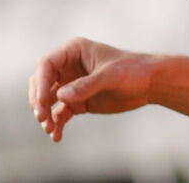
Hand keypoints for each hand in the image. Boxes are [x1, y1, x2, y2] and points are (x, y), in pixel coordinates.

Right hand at [28, 37, 154, 141]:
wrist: (150, 83)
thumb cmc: (132, 71)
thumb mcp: (111, 76)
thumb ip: (86, 86)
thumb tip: (60, 97)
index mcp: (73, 50)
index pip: (46, 64)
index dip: (41, 83)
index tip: (44, 102)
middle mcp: (68, 66)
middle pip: (41, 82)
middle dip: (39, 100)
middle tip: (42, 118)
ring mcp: (72, 84)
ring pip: (47, 99)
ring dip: (45, 114)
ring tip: (50, 129)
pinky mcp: (77, 101)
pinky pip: (59, 113)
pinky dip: (56, 124)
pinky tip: (56, 136)